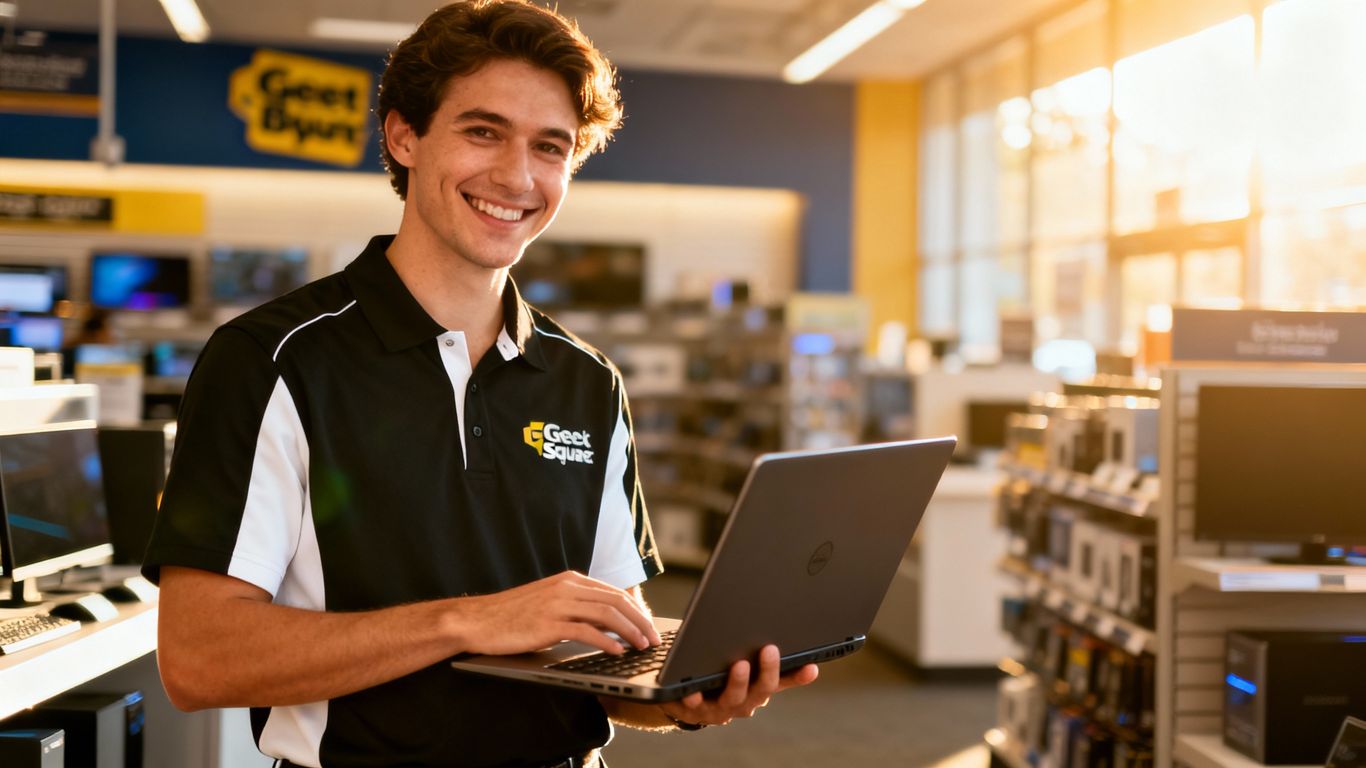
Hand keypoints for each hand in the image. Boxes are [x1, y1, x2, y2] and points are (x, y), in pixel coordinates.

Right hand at [453, 571, 660, 656]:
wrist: (478, 620)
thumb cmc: (512, 616)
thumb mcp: (550, 603)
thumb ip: (577, 607)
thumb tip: (608, 622)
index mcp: (570, 580)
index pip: (613, 593)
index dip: (636, 610)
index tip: (649, 627)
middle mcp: (567, 588)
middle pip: (616, 601)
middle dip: (640, 621)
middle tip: (654, 639)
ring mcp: (557, 604)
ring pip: (606, 614)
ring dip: (630, 631)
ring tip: (642, 646)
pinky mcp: (548, 623)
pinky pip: (586, 631)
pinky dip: (607, 641)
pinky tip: (617, 651)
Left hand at [660, 645, 818, 726]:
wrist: (689, 702)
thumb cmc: (726, 682)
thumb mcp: (752, 674)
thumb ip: (777, 668)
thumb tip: (810, 661)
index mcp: (758, 691)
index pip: (782, 682)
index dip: (798, 677)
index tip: (811, 666)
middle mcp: (743, 703)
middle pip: (760, 691)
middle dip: (767, 671)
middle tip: (770, 650)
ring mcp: (720, 708)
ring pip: (732, 698)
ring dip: (738, 683)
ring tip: (740, 665)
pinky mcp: (694, 709)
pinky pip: (694, 705)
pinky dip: (695, 697)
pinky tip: (694, 688)